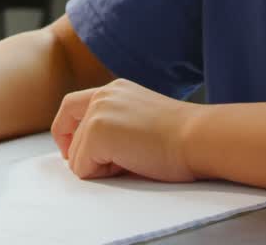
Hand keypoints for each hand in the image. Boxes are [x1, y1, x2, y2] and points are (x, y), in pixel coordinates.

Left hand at [50, 79, 201, 181]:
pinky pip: (81, 169)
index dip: (67, 131)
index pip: (71, 106)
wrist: (198, 137)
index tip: (77, 152)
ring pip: (75, 155)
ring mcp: (97, 113)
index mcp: (114, 90)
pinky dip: (101, 175)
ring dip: (98, 167)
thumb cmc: (181, 138)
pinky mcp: (96, 133)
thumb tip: (88, 154)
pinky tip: (130, 165)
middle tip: (114, 165)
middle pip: (68, 133)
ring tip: (133, 160)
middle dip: (85, 156)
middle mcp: (102, 95)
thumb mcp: (140, 120)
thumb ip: (114, 125)